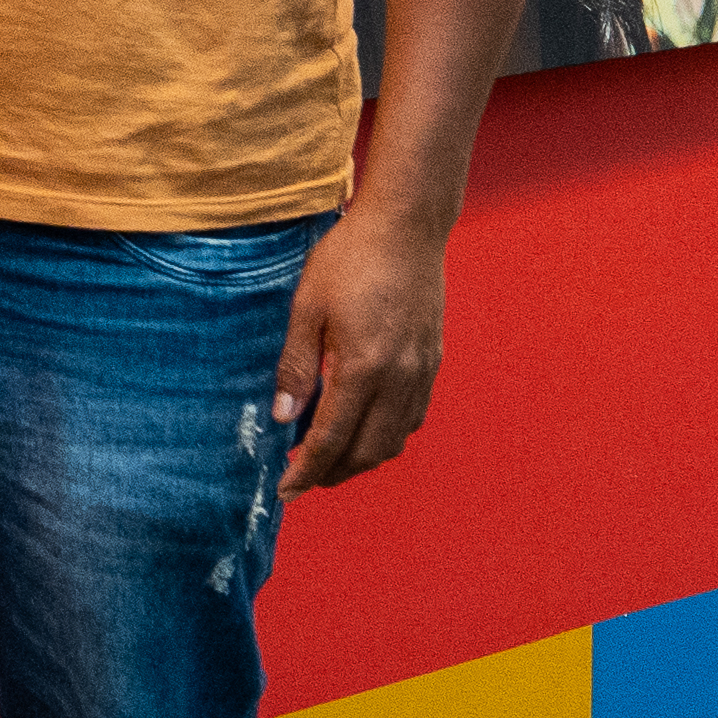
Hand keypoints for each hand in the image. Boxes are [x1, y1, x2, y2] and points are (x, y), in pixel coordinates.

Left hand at [269, 208, 451, 493]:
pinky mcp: (433, 361)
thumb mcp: (307, 307)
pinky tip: (365, 426)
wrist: (406, 226)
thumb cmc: (350, 258)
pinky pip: (413, 417)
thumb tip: (284, 417)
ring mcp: (421, 372)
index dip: (307, 470)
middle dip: (334, 473)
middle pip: (368, 451)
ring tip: (330, 457)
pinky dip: (388, 435)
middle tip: (303, 477)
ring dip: (362, 458)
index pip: (332, 439)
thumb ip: (296, 366)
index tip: (286, 490)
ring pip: (395, 440)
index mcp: (363, 368)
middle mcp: (399, 379)